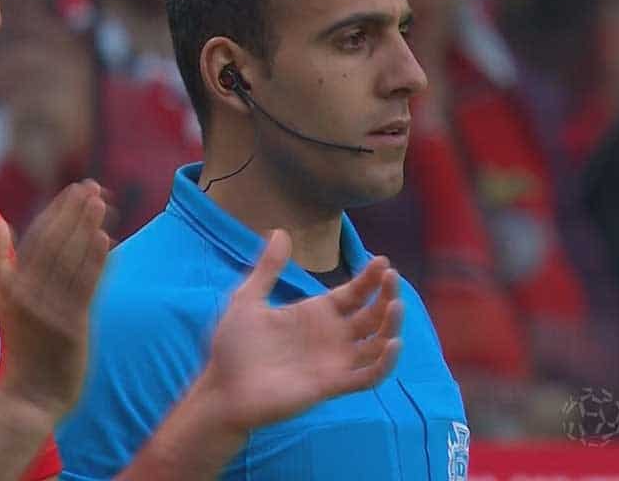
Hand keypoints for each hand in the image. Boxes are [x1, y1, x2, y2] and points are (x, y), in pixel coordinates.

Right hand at [0, 181, 112, 419]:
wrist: (30, 394)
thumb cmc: (22, 343)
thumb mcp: (3, 299)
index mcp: (13, 285)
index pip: (37, 238)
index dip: (57, 211)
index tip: (74, 189)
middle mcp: (29, 295)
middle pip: (55, 244)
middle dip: (74, 213)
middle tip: (93, 187)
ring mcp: (50, 311)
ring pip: (71, 262)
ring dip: (88, 230)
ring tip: (102, 204)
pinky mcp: (70, 328)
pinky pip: (85, 288)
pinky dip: (96, 262)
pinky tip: (107, 240)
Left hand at [197, 229, 402, 432]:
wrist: (222, 387)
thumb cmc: (233, 346)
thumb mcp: (247, 299)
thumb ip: (267, 268)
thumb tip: (280, 231)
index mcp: (314, 314)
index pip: (353, 293)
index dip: (369, 279)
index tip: (382, 261)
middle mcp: (330, 336)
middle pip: (371, 315)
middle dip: (385, 295)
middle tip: (391, 276)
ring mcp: (334, 361)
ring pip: (377, 343)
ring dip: (391, 325)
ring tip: (396, 304)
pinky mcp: (332, 384)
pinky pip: (368, 376)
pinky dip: (385, 362)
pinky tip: (392, 342)